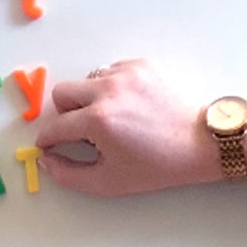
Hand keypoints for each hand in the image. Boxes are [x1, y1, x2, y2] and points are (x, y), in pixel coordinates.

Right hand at [35, 59, 216, 196]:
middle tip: (82, 131)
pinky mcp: (140, 65)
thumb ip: (69, 175)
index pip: (55, 126)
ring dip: (89, 99)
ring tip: (112, 119)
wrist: (200, 143)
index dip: (48, 139)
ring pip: (86, 80)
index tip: (48, 144)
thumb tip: (46, 160)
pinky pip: (110, 72)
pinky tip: (129, 107)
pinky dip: (111, 89)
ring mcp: (125, 73)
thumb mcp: (110, 181)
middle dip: (65, 114)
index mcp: (98, 120)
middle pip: (62, 92)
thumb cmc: (158, 166)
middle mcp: (108, 90)